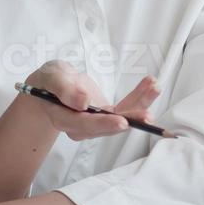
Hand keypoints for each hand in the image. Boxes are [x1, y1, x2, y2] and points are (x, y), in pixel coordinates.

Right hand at [25, 61, 159, 141]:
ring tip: (155, 87)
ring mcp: (96, 122)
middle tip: (148, 115)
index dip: (104, 124)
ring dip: (140, 104)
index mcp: (64, 119)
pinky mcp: (107, 115)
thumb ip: (64, 89)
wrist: (53, 85)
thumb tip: (82, 103)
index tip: (123, 122)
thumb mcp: (51, 77)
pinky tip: (151, 84)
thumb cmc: (49, 81)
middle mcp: (82, 127)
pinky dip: (139, 97)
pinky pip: (126, 108)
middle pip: (108, 126)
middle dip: (130, 118)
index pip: (85, 125)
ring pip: (122, 117)